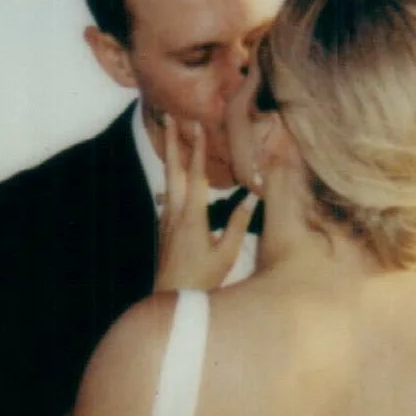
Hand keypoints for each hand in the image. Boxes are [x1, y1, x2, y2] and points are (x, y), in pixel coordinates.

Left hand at [153, 117, 257, 294]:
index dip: (198, 148)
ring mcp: (165, 220)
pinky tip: (172, 176)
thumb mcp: (227, 252)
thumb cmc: (202, 279)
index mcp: (191, 216)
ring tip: (170, 136)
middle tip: (169, 116)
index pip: (196, 175)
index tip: (197, 125)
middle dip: (171, 141)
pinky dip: (170, 177)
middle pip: (173, 169)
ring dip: (170, 156)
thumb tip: (252, 196)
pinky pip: (167, 194)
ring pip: (167, 180)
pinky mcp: (163, 228)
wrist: (172, 299)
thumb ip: (238, 222)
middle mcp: (174, 213)